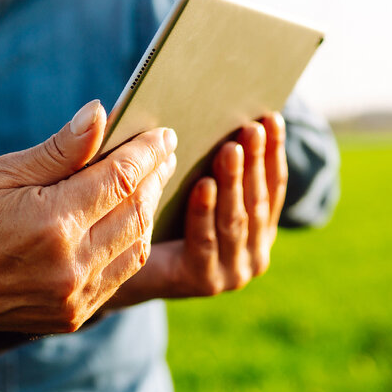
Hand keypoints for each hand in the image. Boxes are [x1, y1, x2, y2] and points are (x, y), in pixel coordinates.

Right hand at [0, 101, 177, 353]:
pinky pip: (118, 279)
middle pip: (136, 213)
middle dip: (153, 179)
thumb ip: (59, 149)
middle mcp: (69, 264)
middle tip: (161, 153)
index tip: (162, 133)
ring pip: (135, 249)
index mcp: (51, 221)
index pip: (120, 178)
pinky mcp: (71, 317)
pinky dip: (129, 247)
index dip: (146, 152)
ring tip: (148, 185)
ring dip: (147, 214)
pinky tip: (126, 224)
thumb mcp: (1, 172)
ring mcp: (72, 297)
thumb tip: (99, 112)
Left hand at [106, 113, 287, 303]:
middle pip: (257, 199)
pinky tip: (203, 185)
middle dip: (255, 161)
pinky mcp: (204, 280)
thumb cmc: (156, 212)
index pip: (273, 185)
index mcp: (258, 226)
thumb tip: (223, 110)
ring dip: (234, 181)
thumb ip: (206, 156)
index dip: (274, 151)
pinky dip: (205, 211)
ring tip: (230, 149)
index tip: (272, 117)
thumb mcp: (187, 181)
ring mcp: (233, 270)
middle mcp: (252, 251)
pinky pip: (206, 240)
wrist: (118, 263)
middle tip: (251, 127)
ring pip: (235, 218)